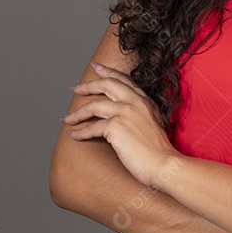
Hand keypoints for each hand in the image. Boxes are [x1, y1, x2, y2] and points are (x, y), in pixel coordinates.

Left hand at [61, 61, 179, 189]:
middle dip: (88, 86)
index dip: (108, 72)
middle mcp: (134, 102)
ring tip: (67, 118)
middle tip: (76, 88)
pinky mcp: (115, 126)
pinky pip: (91, 127)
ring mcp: (124, 112)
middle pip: (106, 85)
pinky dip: (80, 132)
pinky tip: (73, 135)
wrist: (164, 164)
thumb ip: (140, 114)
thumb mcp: (152, 123)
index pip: (123, 80)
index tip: (96, 67)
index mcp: (144, 100)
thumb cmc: (159, 151)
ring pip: (94, 106)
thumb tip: (121, 116)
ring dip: (78, 113)